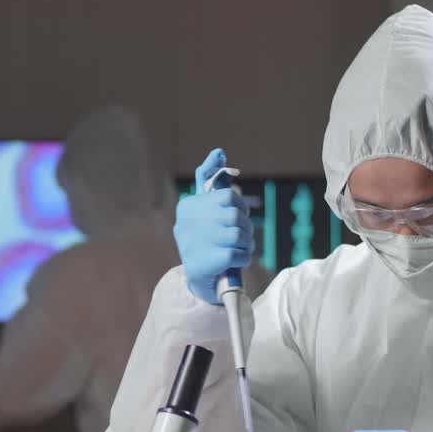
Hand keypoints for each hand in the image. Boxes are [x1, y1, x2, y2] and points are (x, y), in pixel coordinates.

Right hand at [175, 148, 252, 303]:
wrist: (202, 280)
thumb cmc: (208, 239)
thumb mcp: (207, 208)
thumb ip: (210, 178)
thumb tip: (218, 151)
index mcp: (187, 207)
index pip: (227, 197)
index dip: (239, 208)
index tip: (235, 218)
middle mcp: (186, 224)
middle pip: (235, 215)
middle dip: (245, 227)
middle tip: (241, 237)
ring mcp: (194, 244)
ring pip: (239, 234)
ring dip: (246, 244)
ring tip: (239, 249)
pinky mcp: (205, 262)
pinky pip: (239, 254)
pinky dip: (244, 258)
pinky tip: (236, 262)